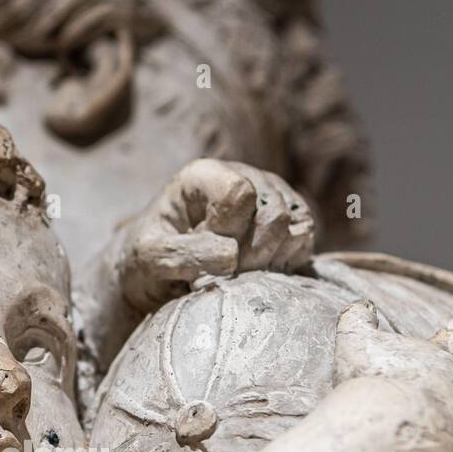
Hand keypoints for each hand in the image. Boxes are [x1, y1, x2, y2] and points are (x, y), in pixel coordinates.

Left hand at [120, 159, 315, 314]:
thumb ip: (182, 254)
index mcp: (203, 175)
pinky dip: (289, 259)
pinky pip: (305, 234)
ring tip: (241, 275)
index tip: (205, 251)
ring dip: (271, 259)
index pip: (239, 193)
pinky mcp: (284, 218)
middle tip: (226, 276)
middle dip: (252, 254)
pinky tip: (262, 272)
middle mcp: (242, 175)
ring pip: (295, 223)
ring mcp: (267, 195)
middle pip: (273, 213)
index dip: (228, 230)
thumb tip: (231, 257)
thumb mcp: (149, 258)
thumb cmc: (147, 260)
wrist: (156, 271)